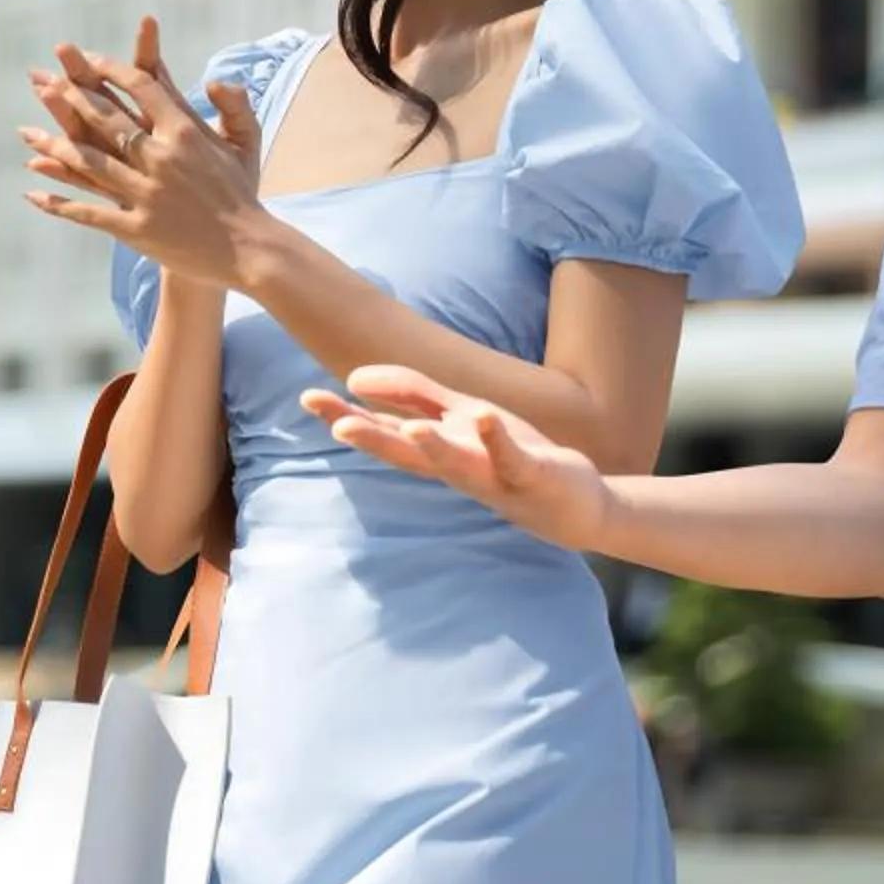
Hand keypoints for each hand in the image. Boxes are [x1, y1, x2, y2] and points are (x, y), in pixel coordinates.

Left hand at [21, 16, 269, 286]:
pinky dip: (59, 203)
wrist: (249, 249)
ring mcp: (147, 195)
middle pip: (108, 119)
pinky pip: (89, 212)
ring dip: (54, 147)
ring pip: (90, 163)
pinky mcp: (137, 229)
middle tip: (45, 82)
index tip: (91, 60)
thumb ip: (233, 105)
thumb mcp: (244, 143)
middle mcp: (162, 158)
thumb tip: (213, 79)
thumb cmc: (244, 194)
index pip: (142, 87)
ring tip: (27, 134)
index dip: (112, 70)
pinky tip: (35, 193)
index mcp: (186, 133)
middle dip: (72, 98)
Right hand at [300, 365, 616, 552]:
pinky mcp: (532, 475)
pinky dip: (495, 439)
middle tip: (335, 423)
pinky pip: (511, 457)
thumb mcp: (456, 422)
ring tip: (410, 429)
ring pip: (457, 460)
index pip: (385, 430)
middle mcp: (457, 465)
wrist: (576, 505)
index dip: (348, 414)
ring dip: (434, 446)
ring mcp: (494, 473)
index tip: (307, 398)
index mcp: (438, 451)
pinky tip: (482, 418)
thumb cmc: (509, 459)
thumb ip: (412, 398)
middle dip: (373, 436)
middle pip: (409, 451)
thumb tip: (358, 378)